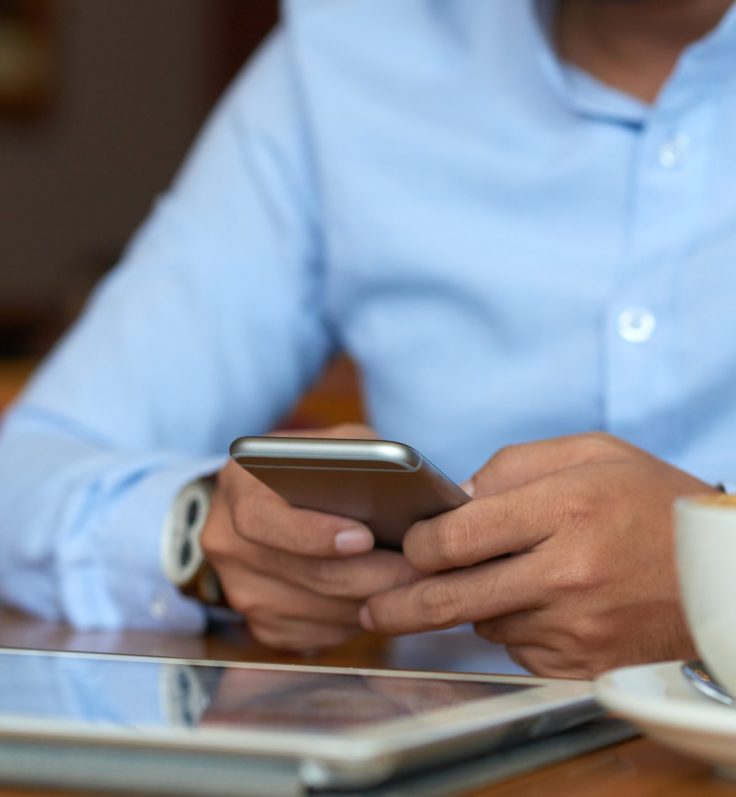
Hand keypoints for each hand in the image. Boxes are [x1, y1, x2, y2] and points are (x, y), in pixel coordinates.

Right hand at [200, 423, 417, 652]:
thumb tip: (401, 486)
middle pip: (306, 574)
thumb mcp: (329, 442)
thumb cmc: (311, 468)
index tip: (364, 538)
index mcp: (238, 487)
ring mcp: (241, 591)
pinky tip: (385, 597)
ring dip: (375, 601)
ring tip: (417, 584)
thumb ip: (356, 454)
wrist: (267, 503)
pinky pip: (321, 635)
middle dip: (372, 575)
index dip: (313, 534)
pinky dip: (360, 620)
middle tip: (421, 569)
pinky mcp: (263, 626)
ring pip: (321, 612)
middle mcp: (228, 542)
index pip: (262, 519)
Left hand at [360, 433, 714, 677]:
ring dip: (475, 605)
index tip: (411, 543)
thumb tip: (456, 500)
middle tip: (374, 608)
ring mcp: (576, 626)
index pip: (458, 537)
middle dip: (403, 604)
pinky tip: (540, 601)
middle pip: (454, 597)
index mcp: (564, 509)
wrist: (721, 569)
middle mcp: (567, 573)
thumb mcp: (590, 452)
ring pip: (485, 623)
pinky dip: (514, 627)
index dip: (420, 543)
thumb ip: (512, 467)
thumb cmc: (651, 500)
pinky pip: (519, 649)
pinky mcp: (585, 663)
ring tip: (504, 576)